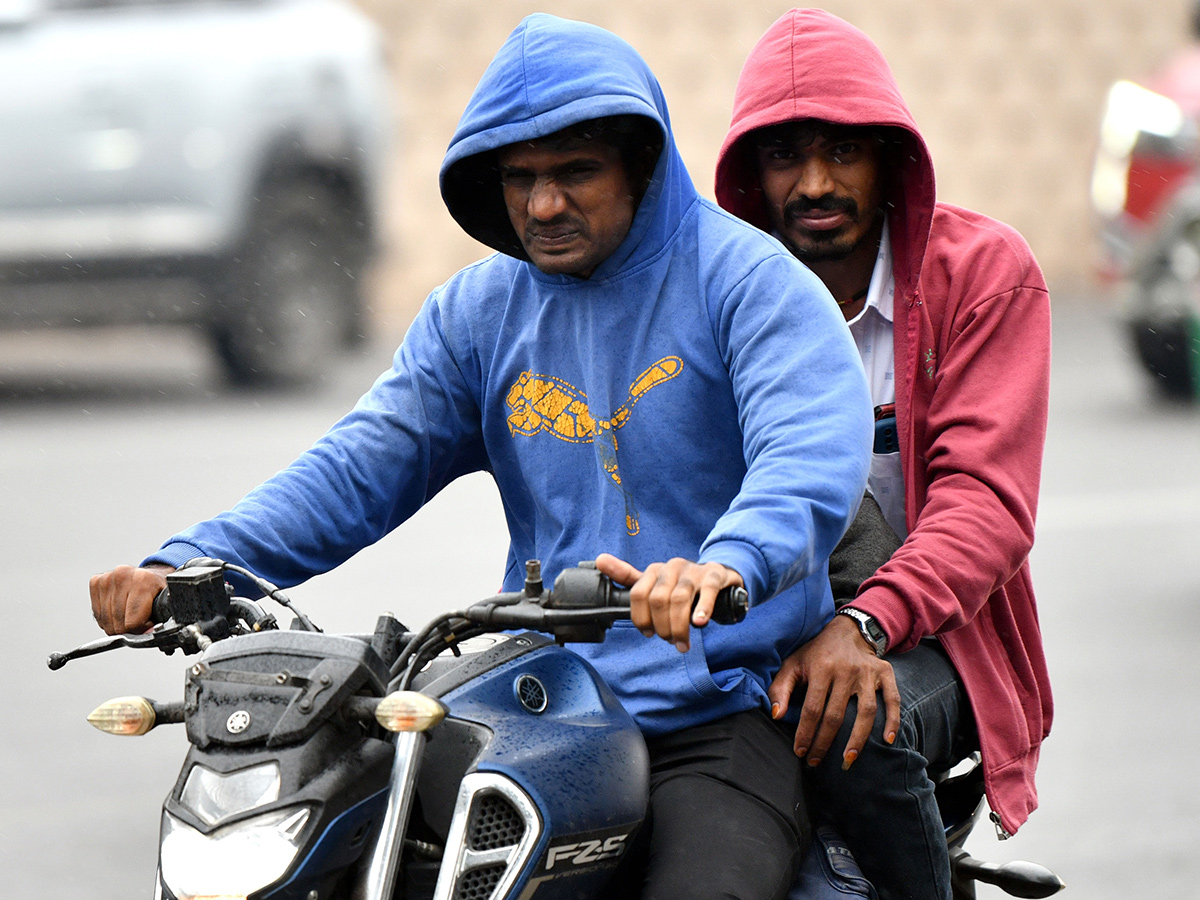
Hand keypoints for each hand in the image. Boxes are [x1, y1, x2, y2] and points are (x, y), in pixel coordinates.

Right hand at [89, 564, 174, 634]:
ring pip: (106, 621)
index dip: (141, 629)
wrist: (150, 575)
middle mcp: (122, 575)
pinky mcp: (96, 582)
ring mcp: (107, 578)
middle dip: (129, 629)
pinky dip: (107, 619)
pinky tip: (118, 611)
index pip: (133, 622)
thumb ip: (162, 619)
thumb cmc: (158, 591)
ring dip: (117, 625)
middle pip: (118, 623)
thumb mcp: (167, 603)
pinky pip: (97, 614)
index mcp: (143, 579)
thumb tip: (148, 633)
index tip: (148, 624)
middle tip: (139, 621)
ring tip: (129, 616)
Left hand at [594, 553, 742, 652]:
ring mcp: (694, 570)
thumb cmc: (681, 586)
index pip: (637, 594)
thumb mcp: (654, 583)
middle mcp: (671, 567)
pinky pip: (707, 591)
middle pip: (658, 599)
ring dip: (680, 626)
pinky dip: (702, 608)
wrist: (719, 577)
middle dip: (663, 627)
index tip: (649, 634)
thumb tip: (599, 559)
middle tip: (670, 641)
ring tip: (683, 643)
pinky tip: (700, 623)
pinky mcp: (715, 575)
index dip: (641, 619)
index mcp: (653, 571)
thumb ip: (627, 576)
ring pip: (680, 598)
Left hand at [768, 614, 900, 769]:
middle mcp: (845, 670)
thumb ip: (780, 688)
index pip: (812, 708)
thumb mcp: (793, 663)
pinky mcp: (885, 673)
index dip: (805, 732)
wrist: (847, 629)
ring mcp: (867, 673)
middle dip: (824, 742)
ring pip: (865, 711)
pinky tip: (887, 741)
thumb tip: (776, 716)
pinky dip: (893, 720)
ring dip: (857, 738)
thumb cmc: (816, 652)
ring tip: (847, 760)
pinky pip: (892, 699)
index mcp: (821, 667)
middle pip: (836, 714)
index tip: (800, 751)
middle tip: (816, 761)